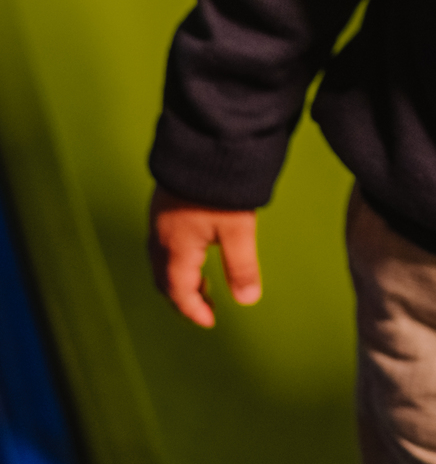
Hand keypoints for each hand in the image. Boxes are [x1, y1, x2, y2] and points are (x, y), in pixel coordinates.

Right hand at [147, 187, 261, 327]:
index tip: (209, 321)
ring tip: (202, 282)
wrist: (204, 142)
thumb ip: (241, 266)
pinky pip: (163, 242)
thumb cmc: (220, 187)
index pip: (178, 290)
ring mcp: (159, 218)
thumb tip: (248, 300)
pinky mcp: (164, 202)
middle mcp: (161, 236)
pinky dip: (176, 258)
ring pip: (162, 260)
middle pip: (165, 278)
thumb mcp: (238, 229)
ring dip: (179, 277)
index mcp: (176, 248)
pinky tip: (194, 250)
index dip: (193, 310)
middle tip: (204, 307)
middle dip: (182, 296)